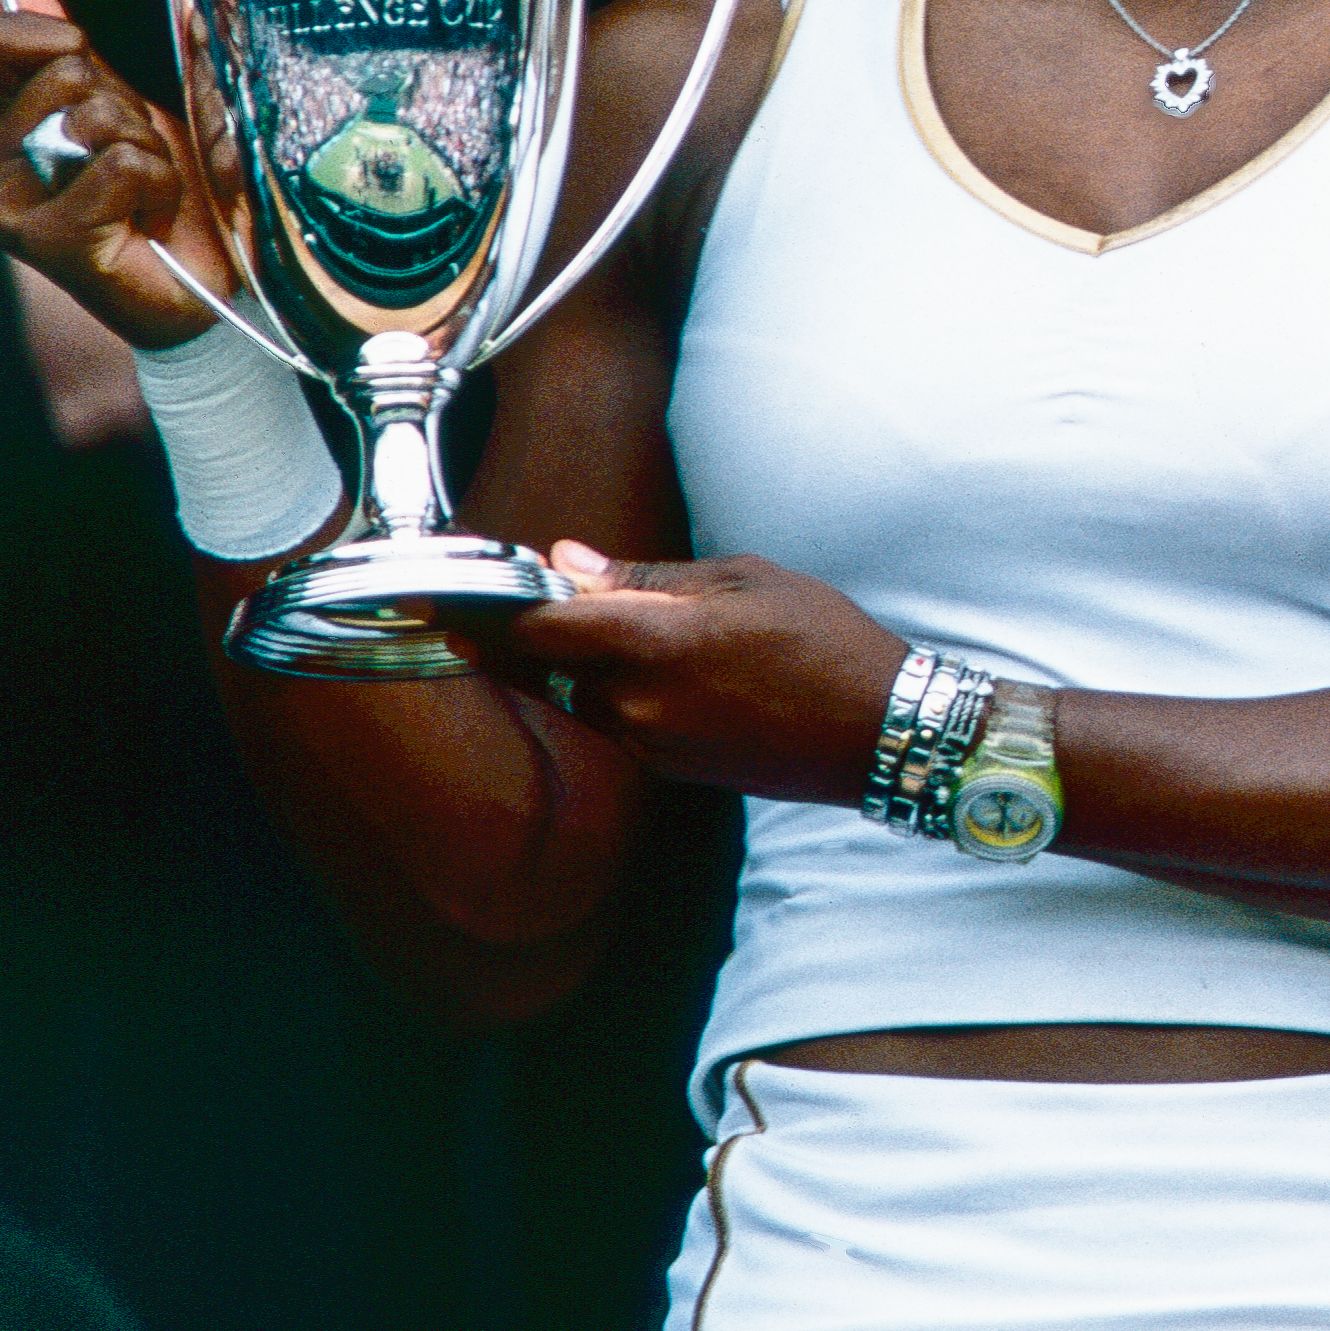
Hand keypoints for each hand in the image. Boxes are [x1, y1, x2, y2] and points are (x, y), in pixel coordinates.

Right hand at [0, 0, 235, 347]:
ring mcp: (8, 207)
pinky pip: (121, 163)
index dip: (66, 43)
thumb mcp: (121, 100)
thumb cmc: (164, 193)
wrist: (204, 284)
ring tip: (145, 192)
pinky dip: (157, 183)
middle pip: (66, 71)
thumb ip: (65, 42)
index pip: (1, 35)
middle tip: (137, 159)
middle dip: (127, 106)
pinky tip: (147, 219)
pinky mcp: (49, 241)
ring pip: (97, 116)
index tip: (99, 85)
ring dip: (149, 148)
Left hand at [514, 543, 896, 803]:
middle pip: (542, 669)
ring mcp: (651, 742)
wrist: (878, 731)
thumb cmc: (824, 640)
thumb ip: (647, 578)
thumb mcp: (744, 580)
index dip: (488, 609)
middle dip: (514, 637)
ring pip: (575, 697)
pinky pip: (615, 722)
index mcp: (655, 643)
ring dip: (563, 665)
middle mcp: (638, 703)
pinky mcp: (668, 767)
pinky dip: (607, 691)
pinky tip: (638, 666)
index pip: (538, 629)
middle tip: (479, 609)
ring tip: (572, 627)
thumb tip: (569, 563)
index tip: (451, 595)